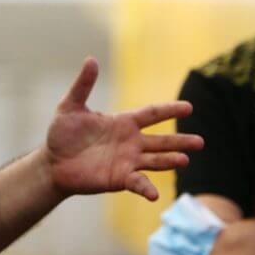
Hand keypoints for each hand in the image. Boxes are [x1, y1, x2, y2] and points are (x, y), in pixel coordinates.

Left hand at [44, 58, 203, 200]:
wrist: (53, 163)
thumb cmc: (62, 134)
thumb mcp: (71, 106)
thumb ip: (83, 85)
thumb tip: (91, 60)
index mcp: (123, 122)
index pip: (152, 114)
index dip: (169, 110)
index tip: (189, 107)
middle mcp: (130, 142)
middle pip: (161, 140)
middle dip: (180, 141)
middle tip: (201, 142)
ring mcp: (127, 161)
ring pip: (155, 161)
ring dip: (170, 161)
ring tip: (185, 160)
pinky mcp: (119, 179)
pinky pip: (138, 182)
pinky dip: (147, 188)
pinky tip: (154, 194)